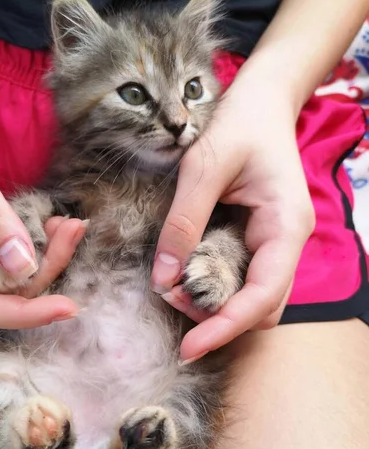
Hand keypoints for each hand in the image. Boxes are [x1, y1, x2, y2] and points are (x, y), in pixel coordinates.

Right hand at [0, 90, 82, 328]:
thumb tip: (22, 267)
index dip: (23, 315)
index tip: (68, 307)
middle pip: (6, 292)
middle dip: (47, 271)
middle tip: (74, 230)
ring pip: (17, 273)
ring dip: (50, 256)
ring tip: (72, 224)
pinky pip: (19, 249)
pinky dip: (43, 241)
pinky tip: (58, 221)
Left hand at [151, 64, 314, 362]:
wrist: (261, 101)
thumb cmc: (238, 124)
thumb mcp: (203, 168)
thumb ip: (183, 222)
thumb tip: (162, 278)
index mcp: (286, 226)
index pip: (263, 296)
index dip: (227, 326)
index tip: (188, 347)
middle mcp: (286, 241)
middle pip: (262, 306)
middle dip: (220, 318)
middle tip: (172, 303)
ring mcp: (274, 240)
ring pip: (253, 295)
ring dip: (216, 303)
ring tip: (173, 289)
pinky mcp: (258, 236)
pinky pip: (242, 274)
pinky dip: (215, 284)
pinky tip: (186, 273)